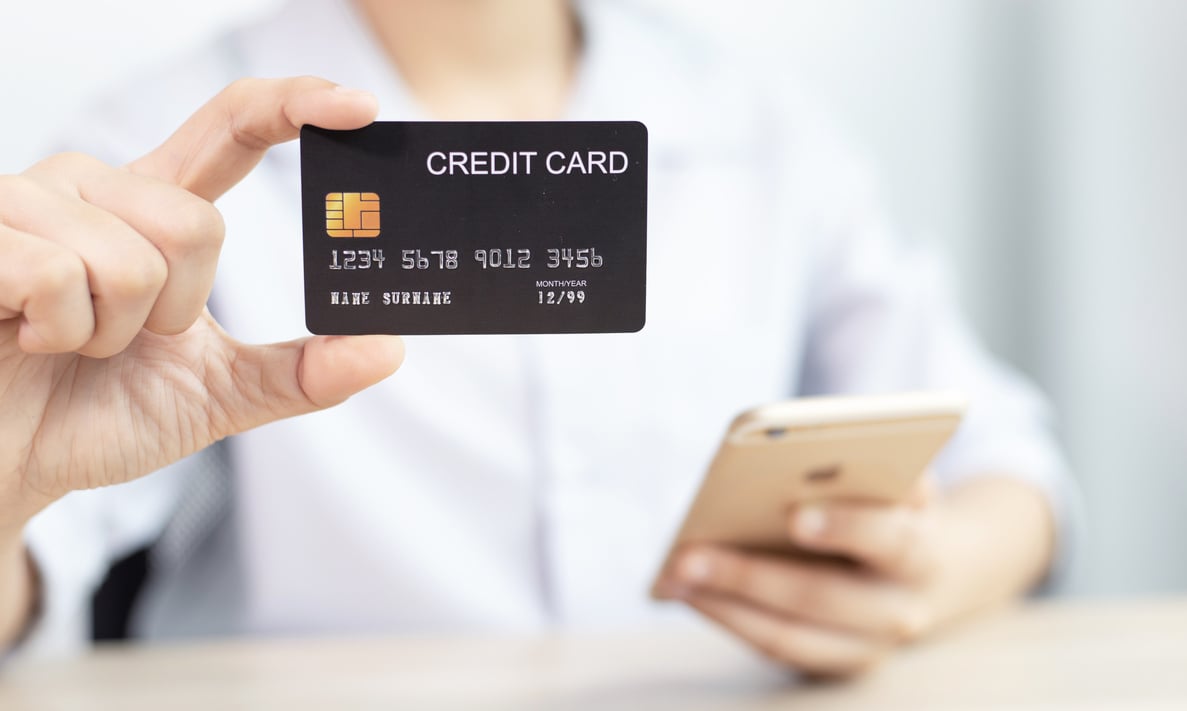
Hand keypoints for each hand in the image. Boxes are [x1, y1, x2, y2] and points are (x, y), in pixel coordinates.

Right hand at [0, 77, 403, 529]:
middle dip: (172, 310)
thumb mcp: (217, 393)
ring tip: (67, 340)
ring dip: (112, 331)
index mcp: (154, 209)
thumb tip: (387, 349)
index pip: (232, 129)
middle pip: (195, 224)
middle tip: (124, 339)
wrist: (9, 466)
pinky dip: (59, 332)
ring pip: (132, 257)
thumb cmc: (93, 415)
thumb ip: (298, 373)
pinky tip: (27, 336)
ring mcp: (30, 202)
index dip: (294, 105)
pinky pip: (60, 276)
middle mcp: (97, 188)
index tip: (357, 108)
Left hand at [655, 478, 1053, 677]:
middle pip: (820, 597)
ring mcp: (868, 647)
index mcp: (922, 552)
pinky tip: (685, 592)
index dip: (846, 528)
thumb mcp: (900, 479)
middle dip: (749, 575)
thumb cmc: (895, 505)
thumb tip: (810, 450)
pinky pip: (776, 648)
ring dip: (724, 605)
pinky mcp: (836, 664)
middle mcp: (900, 610)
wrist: (933, 570)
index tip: (794, 514)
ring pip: (789, 635)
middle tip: (688, 555)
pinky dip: (728, 619)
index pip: (890, 541)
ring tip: (674, 574)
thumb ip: (870, 465)